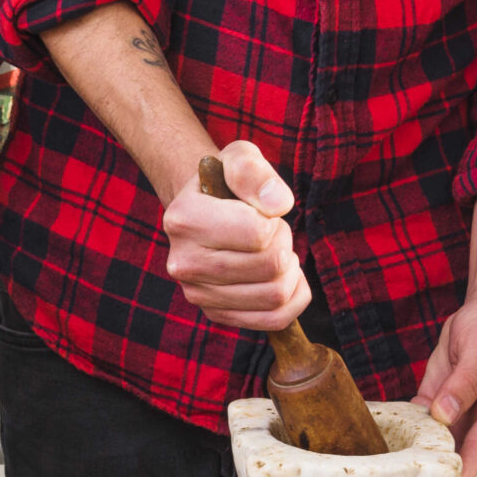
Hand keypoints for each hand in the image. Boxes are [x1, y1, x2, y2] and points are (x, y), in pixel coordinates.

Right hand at [161, 140, 309, 330]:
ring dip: (289, 270)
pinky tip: (284, 277)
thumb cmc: (226, 184)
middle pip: (270, 266)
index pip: (258, 234)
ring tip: (272, 251)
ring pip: (275, 295)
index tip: (263, 213)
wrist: (203, 211)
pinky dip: (293, 298)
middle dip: (284, 244)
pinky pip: (274, 320)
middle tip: (271, 231)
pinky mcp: (215, 314)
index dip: (274, 221)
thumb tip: (277, 204)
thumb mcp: (238, 157)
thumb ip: (254, 171)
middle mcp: (183, 262)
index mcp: (184, 219)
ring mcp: (197, 293)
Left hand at [397, 287, 476, 476]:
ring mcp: (455, 417)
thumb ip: (464, 383)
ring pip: (431, 462)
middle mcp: (474, 422)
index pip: (472, 459)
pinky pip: (417, 435)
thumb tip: (446, 415)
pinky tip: (383, 476)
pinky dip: (401, 455)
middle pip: (449, 473)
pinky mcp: (436, 405)